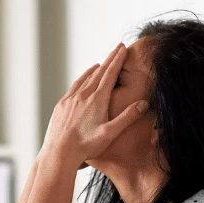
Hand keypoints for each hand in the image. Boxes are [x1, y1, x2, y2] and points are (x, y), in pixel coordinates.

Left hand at [42, 43, 148, 167]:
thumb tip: (144, 104)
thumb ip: (127, 117)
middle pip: (99, 72)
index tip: (123, 48)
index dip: (118, 59)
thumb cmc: (85, 146)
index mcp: (97, 99)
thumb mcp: (110, 133)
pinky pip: (74, 86)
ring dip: (95, 69)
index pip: (110, 74)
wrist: (59, 153)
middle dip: (110, 59)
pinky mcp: (62, 105)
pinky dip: (82, 79)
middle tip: (117, 48)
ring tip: (102, 63)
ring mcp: (71, 99)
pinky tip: (83, 79)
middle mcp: (83, 95)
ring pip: (85, 78)